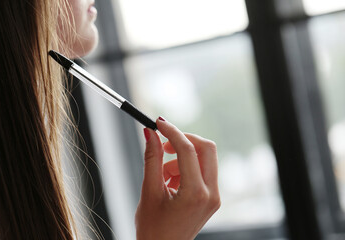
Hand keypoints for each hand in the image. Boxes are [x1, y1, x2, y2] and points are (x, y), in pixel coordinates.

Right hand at [135, 117, 220, 239]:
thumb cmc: (153, 228)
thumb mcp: (149, 191)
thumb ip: (152, 158)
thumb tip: (150, 133)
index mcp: (195, 194)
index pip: (188, 150)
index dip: (172, 132)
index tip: (158, 123)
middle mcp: (211, 194)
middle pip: (206, 148)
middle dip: (184, 140)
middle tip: (164, 144)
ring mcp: (214, 196)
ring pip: (205, 159)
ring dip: (182, 158)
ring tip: (162, 175)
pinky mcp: (212, 198)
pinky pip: (202, 171)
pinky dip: (186, 168)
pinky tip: (170, 182)